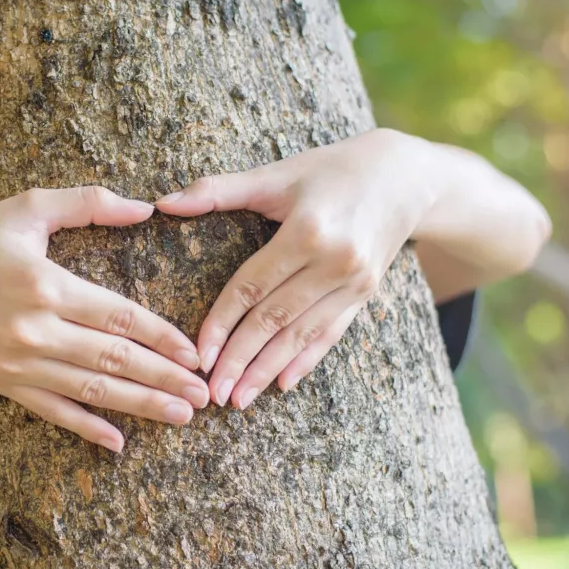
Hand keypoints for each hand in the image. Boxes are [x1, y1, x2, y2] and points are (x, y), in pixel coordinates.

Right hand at [0, 186, 205, 451]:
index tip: (195, 354)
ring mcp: (19, 364)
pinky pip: (53, 411)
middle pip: (114, 361)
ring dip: (141, 406)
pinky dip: (87, 428)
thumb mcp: (26, 208)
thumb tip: (145, 207)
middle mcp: (35, 330)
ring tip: (182, 416)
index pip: (119, 317)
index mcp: (46, 286)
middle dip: (165, 380)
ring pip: (92, 391)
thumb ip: (87, 204)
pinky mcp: (4, 383)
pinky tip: (118, 442)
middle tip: (206, 395)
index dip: (163, 338)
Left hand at [155, 129, 435, 408]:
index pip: (253, 287)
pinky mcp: (367, 294)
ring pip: (302, 334)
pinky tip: (283, 384)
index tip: (199, 355)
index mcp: (307, 231)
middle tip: (212, 393)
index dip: (222, 323)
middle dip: (240, 359)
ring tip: (238, 398)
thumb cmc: (329, 170)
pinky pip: (332, 334)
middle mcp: (335, 261)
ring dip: (268, 370)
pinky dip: (306, 361)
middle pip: (275, 319)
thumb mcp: (276, 174)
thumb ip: (218, 190)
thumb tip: (163, 203)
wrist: (405, 175)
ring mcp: (355, 282)